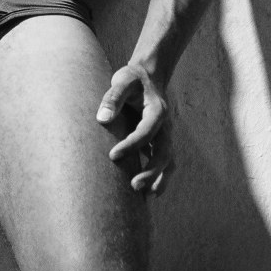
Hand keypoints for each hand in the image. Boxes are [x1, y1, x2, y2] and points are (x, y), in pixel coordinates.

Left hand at [96, 63, 172, 194]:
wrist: (147, 76)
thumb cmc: (132, 79)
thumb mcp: (122, 81)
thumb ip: (113, 98)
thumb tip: (102, 119)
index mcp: (157, 111)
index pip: (146, 131)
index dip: (131, 145)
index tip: (113, 155)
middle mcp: (165, 126)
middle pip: (164, 152)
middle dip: (151, 170)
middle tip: (134, 185)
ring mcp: (165, 135)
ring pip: (168, 161)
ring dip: (159, 178)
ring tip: (146, 194)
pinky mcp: (159, 142)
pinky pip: (164, 162)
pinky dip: (159, 177)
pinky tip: (148, 192)